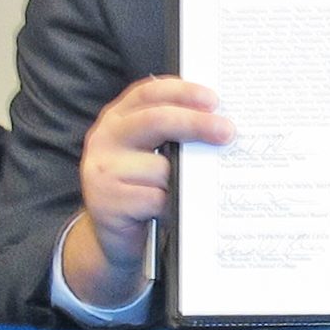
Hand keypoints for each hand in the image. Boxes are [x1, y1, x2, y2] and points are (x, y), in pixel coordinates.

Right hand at [64, 76, 230, 308]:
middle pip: (156, 120)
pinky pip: (155, 199)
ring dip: (184, 181)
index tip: (213, 100)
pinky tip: (173, 211)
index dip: (182, 92)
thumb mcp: (149, 153)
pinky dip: (171, 206)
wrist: (113, 238)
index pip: (148, 92)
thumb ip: (171, 134)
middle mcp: (105, 138)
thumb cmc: (141, 189)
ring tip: (189, 192)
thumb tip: (218, 121)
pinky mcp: (107, 202)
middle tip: (227, 131)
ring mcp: (103, 170)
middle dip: (196, 123)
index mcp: (118, 118)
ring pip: (161, 167)